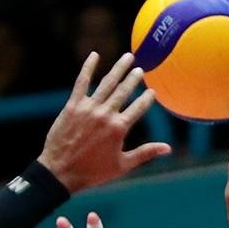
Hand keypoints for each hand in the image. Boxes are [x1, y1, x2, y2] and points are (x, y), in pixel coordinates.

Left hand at [39, 51, 170, 192]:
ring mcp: (88, 108)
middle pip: (124, 91)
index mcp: (119, 128)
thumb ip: (145, 153)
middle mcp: (105, 114)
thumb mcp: (123, 165)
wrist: (61, 171)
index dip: (147, 99)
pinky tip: (94, 55)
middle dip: (134, 79)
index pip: (138, 108)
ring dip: (118, 69)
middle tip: (140, 69)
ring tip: (128, 58)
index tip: (152, 92)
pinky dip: (88, 68)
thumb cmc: (93, 172)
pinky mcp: (73, 105)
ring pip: (107, 83)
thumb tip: (168, 148)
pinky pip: (82, 82)